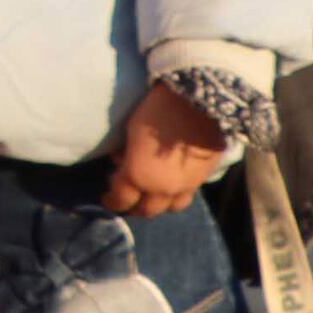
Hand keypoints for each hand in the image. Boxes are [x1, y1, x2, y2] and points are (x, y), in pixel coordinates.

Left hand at [102, 81, 231, 218]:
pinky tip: (171, 183)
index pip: (121, 200)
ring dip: (159, 204)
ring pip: (172, 207)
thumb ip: (125, 154)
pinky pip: (189, 194)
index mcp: (140, 177)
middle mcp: (164, 188)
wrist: (203, 103)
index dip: (112, 202)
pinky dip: (177, 194)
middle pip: (148, 210)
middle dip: (134, 207)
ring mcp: (188, 185)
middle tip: (127, 199)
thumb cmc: (157, 112)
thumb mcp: (130, 131)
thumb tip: (123, 161)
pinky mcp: (206, 177)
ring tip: (150, 195)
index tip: (107, 199)